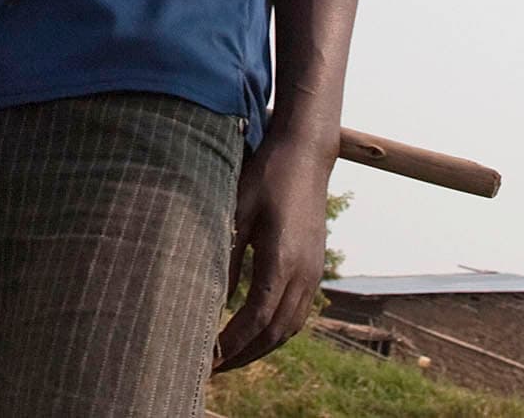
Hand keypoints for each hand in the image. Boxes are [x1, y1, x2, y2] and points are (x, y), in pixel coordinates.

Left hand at [215, 137, 332, 371]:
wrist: (306, 154)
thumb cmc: (267, 177)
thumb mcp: (238, 213)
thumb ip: (226, 258)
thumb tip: (210, 301)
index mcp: (283, 261)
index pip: (256, 319)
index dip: (232, 344)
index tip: (208, 358)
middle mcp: (304, 273)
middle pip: (275, 333)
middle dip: (243, 355)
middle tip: (213, 369)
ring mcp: (314, 271)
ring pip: (290, 327)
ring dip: (261, 347)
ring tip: (231, 358)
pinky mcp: (315, 266)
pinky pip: (298, 313)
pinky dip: (277, 331)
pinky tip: (257, 332)